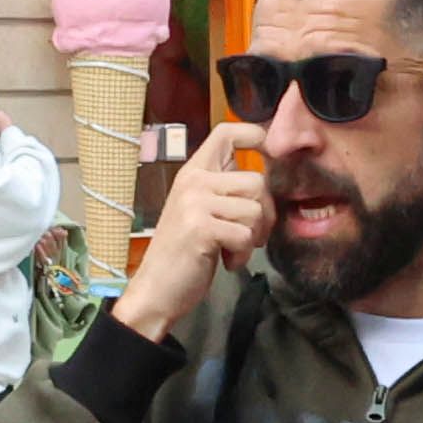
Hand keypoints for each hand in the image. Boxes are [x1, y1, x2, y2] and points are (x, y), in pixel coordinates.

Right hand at [114, 132, 272, 343]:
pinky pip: (245, 235)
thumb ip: (224, 190)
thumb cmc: (183, 253)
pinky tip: (226, 261)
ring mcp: (195, 203)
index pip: (226, 132)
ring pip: (254, 209)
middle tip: (248, 235)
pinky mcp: (201, 228)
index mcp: (193, 172)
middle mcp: (193, 181)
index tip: (267, 154)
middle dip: (264, 214)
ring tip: (231, 249)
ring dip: (252, 237)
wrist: (155, 290)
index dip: (254, 135)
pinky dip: (242, 254)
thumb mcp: (200, 211)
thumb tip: (264, 179)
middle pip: (256, 181)